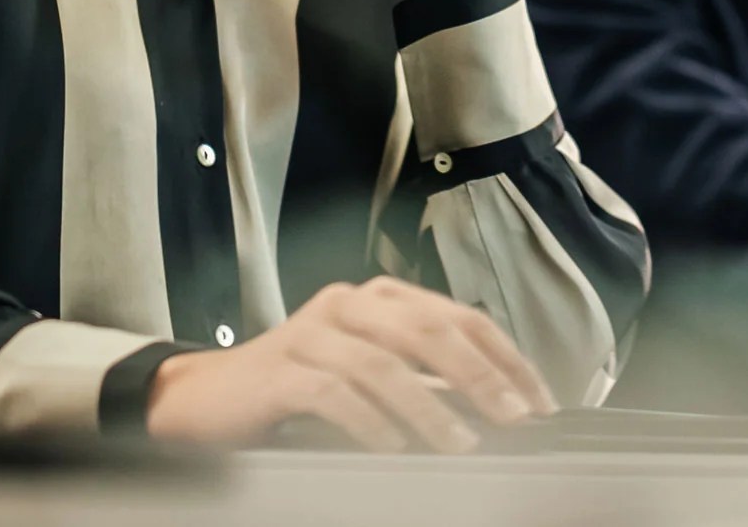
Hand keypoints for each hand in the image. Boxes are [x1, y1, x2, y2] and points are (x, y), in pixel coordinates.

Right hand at [145, 276, 557, 452]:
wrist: (208, 398)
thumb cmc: (299, 390)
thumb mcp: (369, 375)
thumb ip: (424, 380)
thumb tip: (498, 409)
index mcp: (380, 299)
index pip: (459, 317)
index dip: (505, 357)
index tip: (539, 402)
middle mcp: (348, 304)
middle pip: (428, 331)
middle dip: (480, 376)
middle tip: (513, 418)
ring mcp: (310, 333)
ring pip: (383, 364)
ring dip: (430, 409)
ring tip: (460, 444)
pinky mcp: (279, 370)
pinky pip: (333, 393)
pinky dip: (369, 422)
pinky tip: (392, 448)